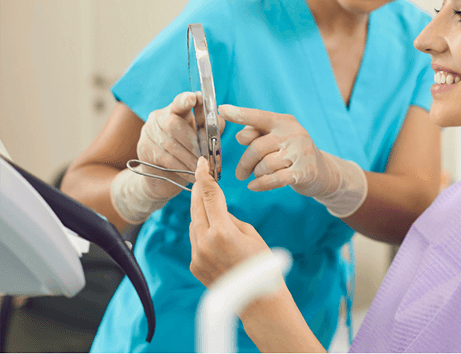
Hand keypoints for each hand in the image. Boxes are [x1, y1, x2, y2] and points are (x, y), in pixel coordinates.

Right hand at [137, 92, 223, 198]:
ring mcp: (149, 132)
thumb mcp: (201, 137)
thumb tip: (218, 121)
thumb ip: (211, 128)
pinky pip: (165, 158)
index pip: (180, 101)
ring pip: (170, 144)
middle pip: (174, 124)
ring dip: (189, 158)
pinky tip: (191, 175)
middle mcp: (159, 117)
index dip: (185, 100)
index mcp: (176, 109)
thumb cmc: (187, 151)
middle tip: (205, 156)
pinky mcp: (143, 148)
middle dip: (193, 142)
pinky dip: (182, 167)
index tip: (193, 98)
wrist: (163, 175)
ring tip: (202, 168)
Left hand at [189, 157, 269, 287]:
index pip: (209, 196)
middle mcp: (205, 243)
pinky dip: (203, 232)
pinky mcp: (195, 265)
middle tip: (202, 176)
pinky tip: (217, 235)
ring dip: (201, 213)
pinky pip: (195, 240)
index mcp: (222, 231)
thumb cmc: (263, 266)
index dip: (203, 176)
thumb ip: (229, 219)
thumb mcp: (251, 234)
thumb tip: (217, 211)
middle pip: (196, 207)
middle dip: (199, 190)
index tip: (201, 164)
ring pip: (194, 224)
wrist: (258, 301)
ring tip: (215, 211)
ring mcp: (197, 256)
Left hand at [218, 104, 337, 195]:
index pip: (259, 117)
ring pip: (265, 165)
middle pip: (257, 147)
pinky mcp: (304, 171)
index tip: (222, 110)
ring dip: (257, 174)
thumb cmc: (292, 153)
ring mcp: (301, 152)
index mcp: (283, 122)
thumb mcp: (276, 139)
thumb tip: (240, 136)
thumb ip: (257, 134)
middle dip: (245, 163)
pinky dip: (261, 185)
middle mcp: (293, 133)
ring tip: (259, 176)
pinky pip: (274, 179)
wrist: (323, 172)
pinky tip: (254, 187)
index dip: (240, 114)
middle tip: (240, 174)